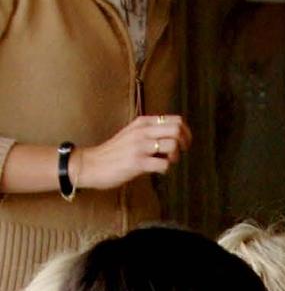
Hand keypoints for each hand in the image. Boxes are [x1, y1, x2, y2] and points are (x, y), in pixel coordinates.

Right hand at [76, 113, 191, 191]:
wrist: (91, 164)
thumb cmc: (115, 153)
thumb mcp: (132, 134)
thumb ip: (151, 132)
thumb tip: (174, 137)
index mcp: (143, 122)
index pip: (176, 120)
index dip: (186, 133)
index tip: (184, 144)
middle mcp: (142, 131)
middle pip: (177, 130)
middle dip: (184, 144)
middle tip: (178, 154)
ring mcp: (139, 146)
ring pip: (172, 146)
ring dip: (175, 157)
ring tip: (166, 162)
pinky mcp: (137, 162)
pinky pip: (164, 165)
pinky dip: (165, 170)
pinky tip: (157, 171)